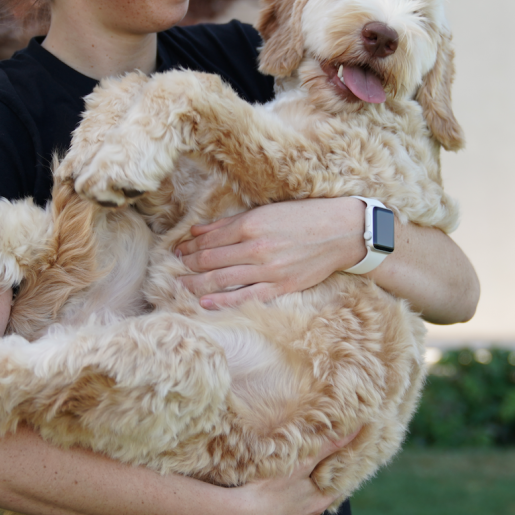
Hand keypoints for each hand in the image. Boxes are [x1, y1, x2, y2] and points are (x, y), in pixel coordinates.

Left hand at [175, 197, 364, 308]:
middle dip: (189, 265)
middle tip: (173, 269)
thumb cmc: (304, 217)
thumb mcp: (266, 211)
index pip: (210, 239)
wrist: (341, 232)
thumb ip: (230, 223)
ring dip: (197, 284)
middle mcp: (256, 248)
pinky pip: (245, 296)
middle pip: (211, 260)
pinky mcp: (281, 286)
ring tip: (180, 286)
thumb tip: (198, 230)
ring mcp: (268, 270)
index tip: (178, 251)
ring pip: (222, 279)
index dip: (190, 247)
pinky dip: (223, 300)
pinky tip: (205, 302)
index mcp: (251, 225)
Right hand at [208, 430, 358, 514]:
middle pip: (313, 504)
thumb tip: (358, 430)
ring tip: (280, 492)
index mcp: (316, 504)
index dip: (331, 477)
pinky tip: (262, 508)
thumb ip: (328, 446)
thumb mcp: (301, 463)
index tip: (329, 466)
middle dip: (310, 491)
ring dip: (291, 505)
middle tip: (303, 476)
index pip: (333, 489)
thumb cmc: (270, 489)